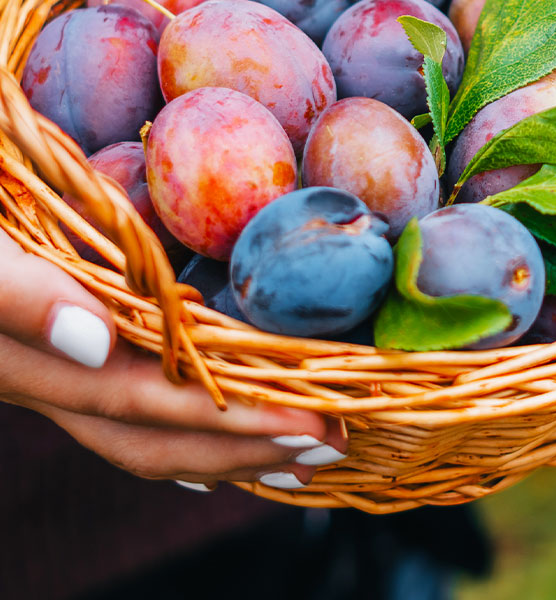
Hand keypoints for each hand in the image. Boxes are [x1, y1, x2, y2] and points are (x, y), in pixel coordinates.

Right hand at [0, 230, 346, 489]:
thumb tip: (96, 339)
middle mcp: (45, 376)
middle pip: (156, 437)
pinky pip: (121, 407)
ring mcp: (48, 369)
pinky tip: (209, 431)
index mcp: (32, 357)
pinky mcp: (51, 349)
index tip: (321, 423)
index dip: (238, 423)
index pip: (153, 406)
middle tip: (334, 443)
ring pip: (141, 432)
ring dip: (221, 446)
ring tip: (294, 450)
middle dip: (246, 448)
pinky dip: (179, 426)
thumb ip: (13, 295)